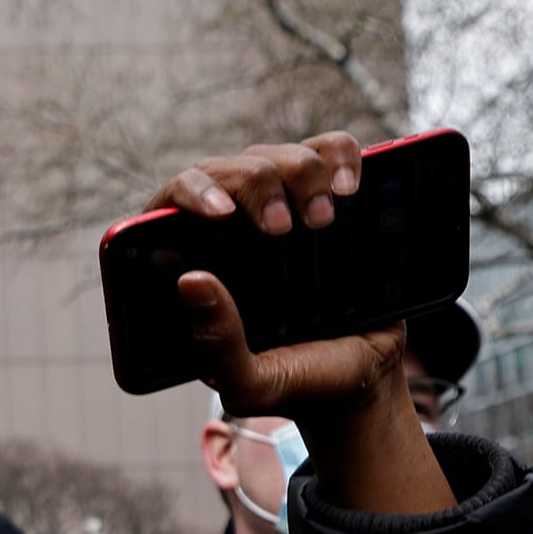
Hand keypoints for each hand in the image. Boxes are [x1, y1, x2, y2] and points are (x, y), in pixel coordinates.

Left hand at [146, 136, 448, 515]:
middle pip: (227, 169)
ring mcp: (280, 207)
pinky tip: (348, 188)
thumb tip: (190, 281)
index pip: (169, 207)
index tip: (221, 213)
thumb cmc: (298, 382)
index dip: (189, 194)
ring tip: (325, 221)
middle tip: (283, 229)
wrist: (364, 378)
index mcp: (196, 268)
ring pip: (276, 155)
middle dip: (256, 186)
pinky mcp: (329, 196)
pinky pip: (331, 149)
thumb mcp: (252, 384)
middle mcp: (231, 230)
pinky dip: (340, 156)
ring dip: (301, 174)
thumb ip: (217, 345)